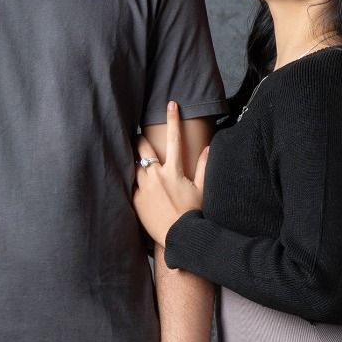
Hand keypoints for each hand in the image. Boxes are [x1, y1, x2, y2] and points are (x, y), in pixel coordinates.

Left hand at [132, 100, 208, 245]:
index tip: (171, 103)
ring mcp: (144, 188)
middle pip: (143, 148)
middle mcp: (156, 176)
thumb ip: (204, 166)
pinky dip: (137, 183)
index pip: (174, 138)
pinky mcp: (136, 200)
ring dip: (139, 163)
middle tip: (140, 137)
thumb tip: (209, 148)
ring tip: (141, 164)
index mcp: (174, 171)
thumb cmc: (193, 214)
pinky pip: (133, 186)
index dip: (172, 118)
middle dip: (141, 139)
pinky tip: (141, 187)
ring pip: (136, 166)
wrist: (178, 237)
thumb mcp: (202, 189)